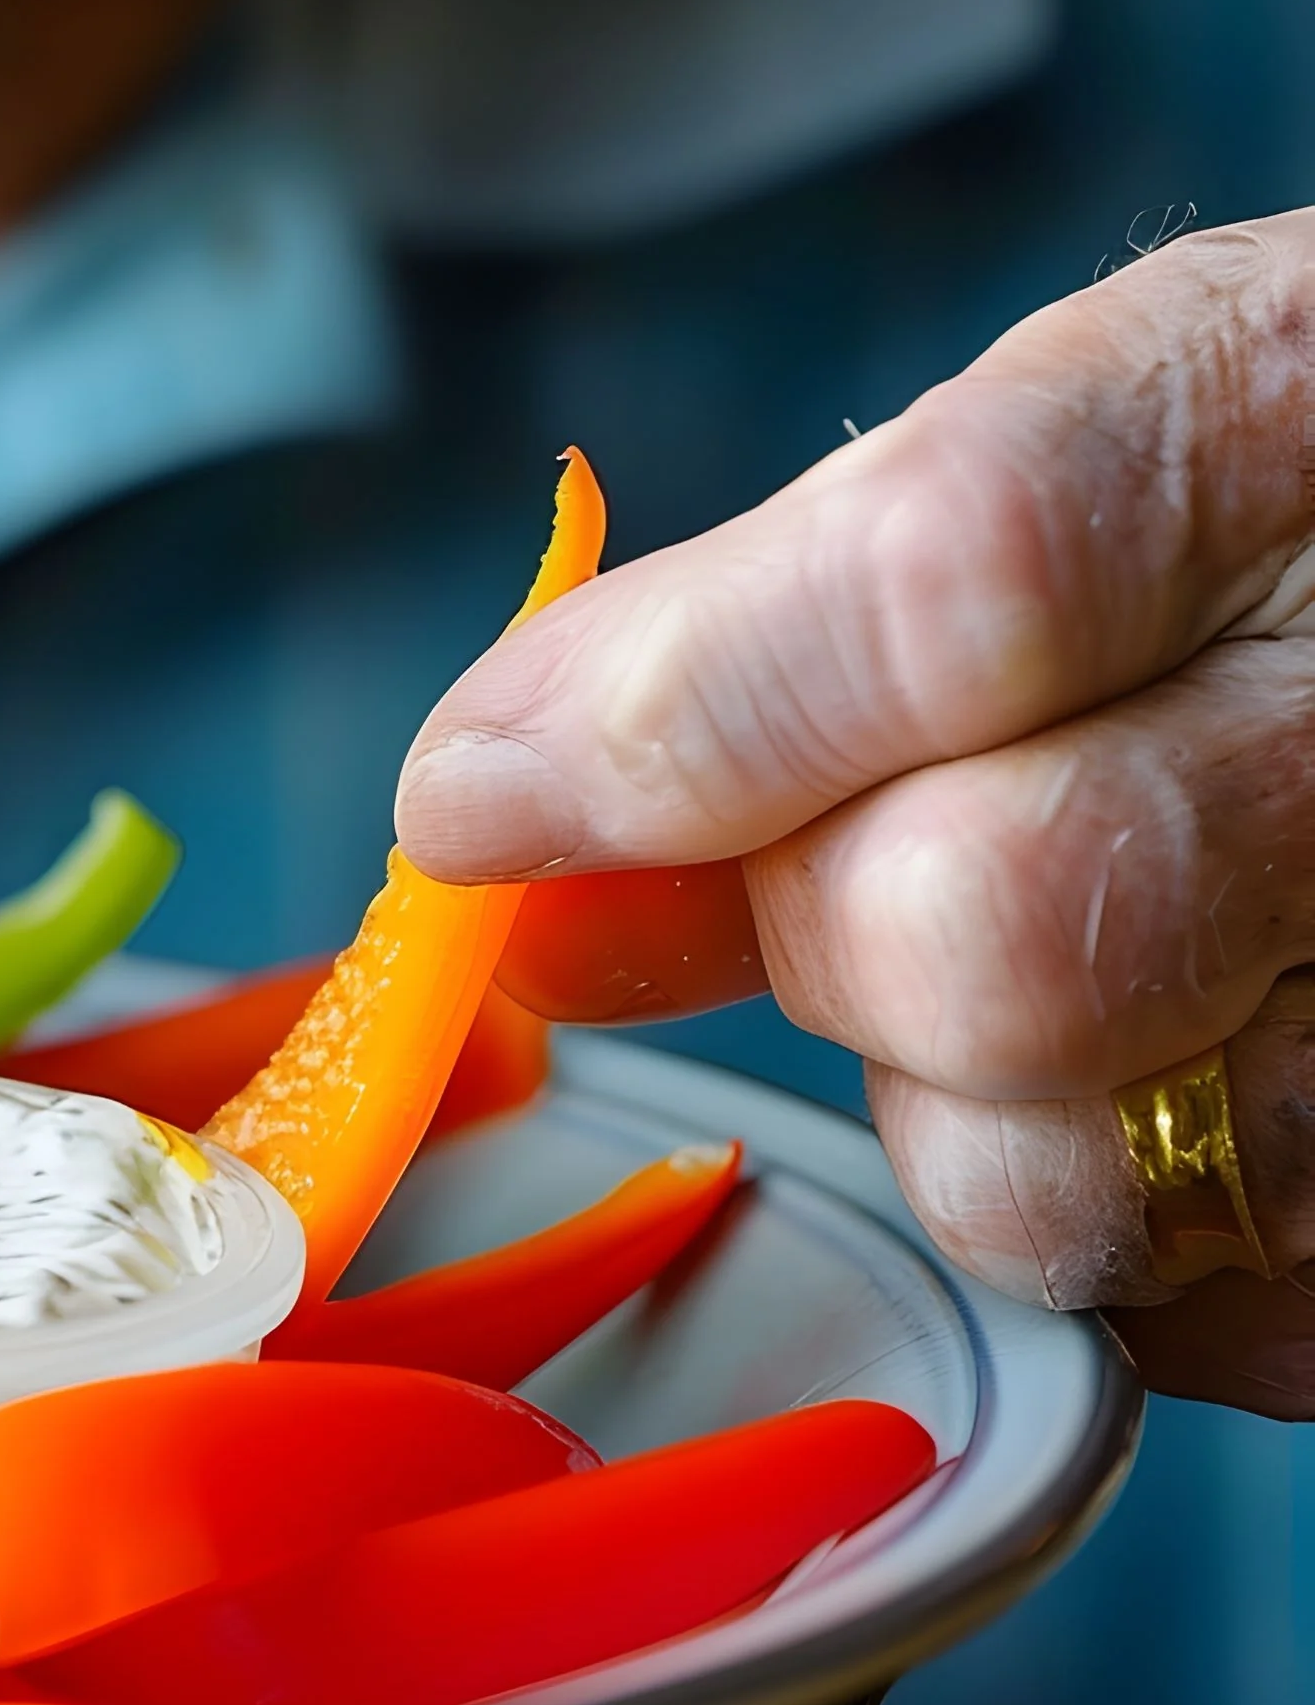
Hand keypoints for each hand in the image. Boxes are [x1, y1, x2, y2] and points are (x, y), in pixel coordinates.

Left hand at [397, 212, 1314, 1407]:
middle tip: (842, 892)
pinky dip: (1120, 1234)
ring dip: (967, 1115)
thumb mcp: (1070, 459)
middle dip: (827, 941)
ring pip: (1081, 1162)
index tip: (472, 801)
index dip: (667, 719)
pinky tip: (1164, 1090)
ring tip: (1049, 991)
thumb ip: (772, 635)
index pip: (950, 580)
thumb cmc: (1268, 523)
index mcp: (1288, 404)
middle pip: (988, 923)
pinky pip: (1207, 1300)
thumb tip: (487, 824)